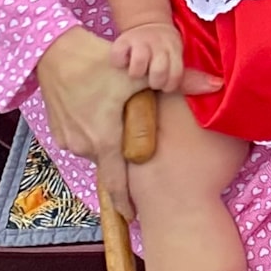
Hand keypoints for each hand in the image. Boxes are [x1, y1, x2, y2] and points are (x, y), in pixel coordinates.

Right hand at [35, 26, 214, 214]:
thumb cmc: (97, 63)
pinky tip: (105, 113)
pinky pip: (84, 140)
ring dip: (112, 143)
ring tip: (123, 125)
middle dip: (127, 160)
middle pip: (112, 162)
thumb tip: (217, 84)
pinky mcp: (59, 131)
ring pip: (99, 150)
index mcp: (105, 139)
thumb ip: (181, 81)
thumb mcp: (140, 74)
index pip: (116, 183)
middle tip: (143, 154)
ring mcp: (68, 140)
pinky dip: (97, 134)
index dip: (127, 203)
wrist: (53, 51)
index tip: (137, 218)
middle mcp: (84, 145)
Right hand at [110, 18, 188, 92]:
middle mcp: (159, 43)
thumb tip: (218, 85)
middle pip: (159, 71)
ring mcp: (140, 40)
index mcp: (175, 50)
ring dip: (136, 72)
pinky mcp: (121, 41)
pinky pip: (118, 56)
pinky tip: (123, 63)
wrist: (148, 25)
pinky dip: (119, 62)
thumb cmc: (164, 52)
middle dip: (154, 81)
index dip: (169, 85)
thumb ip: (191, 79)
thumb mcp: (177, 61)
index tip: (165, 84)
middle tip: (150, 78)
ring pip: (139, 64)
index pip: (176, 76)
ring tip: (137, 71)